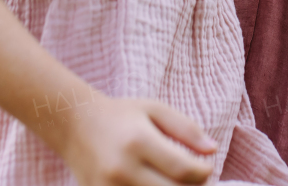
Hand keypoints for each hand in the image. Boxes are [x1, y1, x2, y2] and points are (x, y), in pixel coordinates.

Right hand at [54, 93, 217, 185]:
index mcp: (139, 141)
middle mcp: (123, 169)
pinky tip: (156, 185)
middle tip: (196, 180)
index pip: (182, 169)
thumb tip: (213, 151)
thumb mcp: (155, 110)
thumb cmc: (120, 115)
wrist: (74, 125)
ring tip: (177, 182)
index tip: (207, 169)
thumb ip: (186, 128)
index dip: (203, 174)